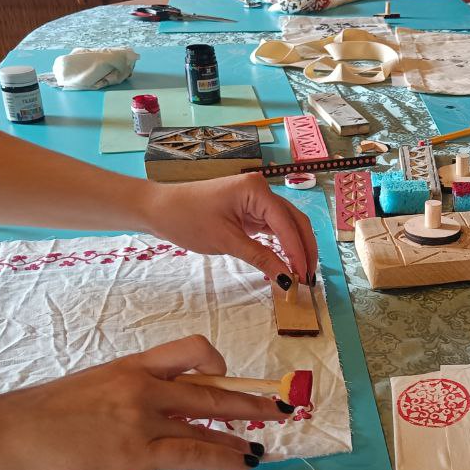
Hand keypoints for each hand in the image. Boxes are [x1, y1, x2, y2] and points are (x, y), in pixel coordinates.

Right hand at [0, 335, 284, 469]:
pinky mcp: (137, 453)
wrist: (4, 437)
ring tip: (270, 435)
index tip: (226, 375)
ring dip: (245, 429)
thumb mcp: (83, 392)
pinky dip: (226, 456)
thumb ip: (118, 397)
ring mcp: (143, 418)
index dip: (214, 361)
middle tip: (280, 403)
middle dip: (250, 396)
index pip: (187, 351)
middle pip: (210, 385)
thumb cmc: (33, 420)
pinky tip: (245, 462)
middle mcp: (143, 386)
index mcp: (128, 367)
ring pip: (210, 418)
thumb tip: (137, 415)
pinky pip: (195, 452)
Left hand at [144, 173, 318, 283]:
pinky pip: (273, 228)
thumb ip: (261, 258)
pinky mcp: (250, 210)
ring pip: (287, 224)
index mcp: (257, 190)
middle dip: (304, 249)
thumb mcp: (226, 241)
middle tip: (309, 278)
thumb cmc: (188, 219)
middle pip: (294, 221)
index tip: (304, 277)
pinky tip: (287, 262)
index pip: (287, 224)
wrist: (160, 210)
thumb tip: (287, 279)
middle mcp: (261, 190)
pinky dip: (282, 244)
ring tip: (301, 273)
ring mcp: (256, 200)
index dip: (298, 251)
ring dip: (296, 247)